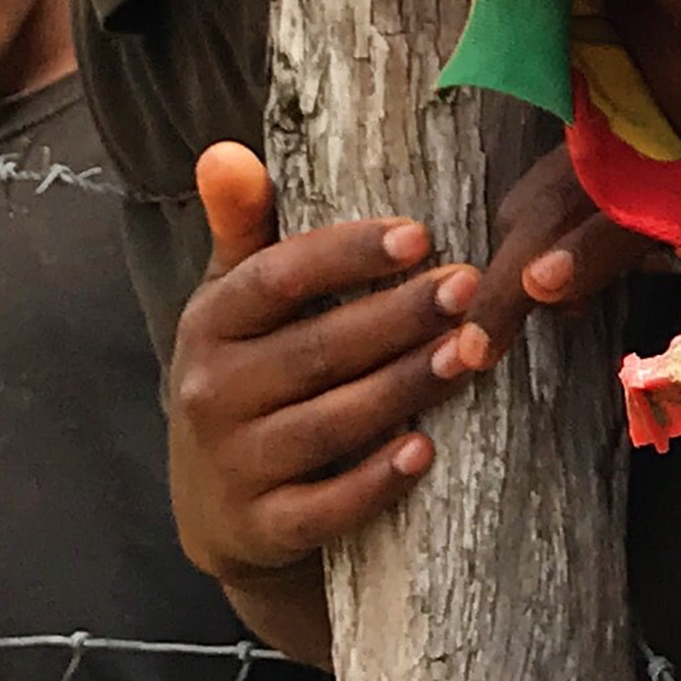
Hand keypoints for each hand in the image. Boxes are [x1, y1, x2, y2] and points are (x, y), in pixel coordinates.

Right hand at [162, 143, 465, 598]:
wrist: (219, 511)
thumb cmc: (248, 378)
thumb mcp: (234, 304)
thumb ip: (243, 229)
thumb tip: (224, 152)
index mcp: (210, 323)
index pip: (277, 278)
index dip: (347, 255)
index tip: (420, 234)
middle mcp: (210, 392)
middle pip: (317, 349)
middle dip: (398, 317)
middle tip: (470, 287)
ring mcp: (234, 464)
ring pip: (330, 423)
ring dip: (403, 387)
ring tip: (469, 353)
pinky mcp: (261, 529)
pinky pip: (323, 507)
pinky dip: (373, 482)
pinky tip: (424, 450)